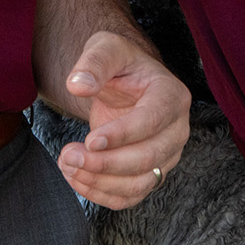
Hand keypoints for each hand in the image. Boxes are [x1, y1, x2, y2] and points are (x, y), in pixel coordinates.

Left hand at [55, 31, 190, 208]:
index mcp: (172, 95)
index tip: (90, 140)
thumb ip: (94, 63)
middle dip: (106, 163)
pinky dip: (102, 194)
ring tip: (67, 164)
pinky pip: (130, 196)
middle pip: (149, 158)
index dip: (122, 134)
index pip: (153, 121)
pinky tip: (76, 178)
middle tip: (69, 155)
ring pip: (140, 183)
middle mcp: (177, 129)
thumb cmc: (119, 64)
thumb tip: (78, 84)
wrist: (126, 83)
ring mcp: (166, 156)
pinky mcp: (151, 174)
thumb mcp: (106, 49)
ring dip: (101, 182)